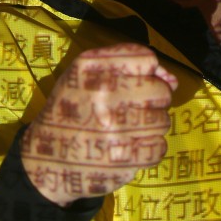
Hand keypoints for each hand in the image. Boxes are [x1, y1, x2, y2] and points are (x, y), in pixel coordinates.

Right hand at [21, 43, 176, 206]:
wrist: (47, 160)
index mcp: (91, 68)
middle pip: (160, 91)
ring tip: (126, 130)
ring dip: (149, 127)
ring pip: (162, 121)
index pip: (146, 59)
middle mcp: (103, 94)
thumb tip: (173, 79)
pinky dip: (147, 150)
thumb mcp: (86, 75)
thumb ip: (129, 64)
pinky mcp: (124, 159)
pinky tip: (128, 148)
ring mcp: (114, 129)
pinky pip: (158, 147)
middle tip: (130, 110)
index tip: (134, 84)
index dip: (147, 73)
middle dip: (151, 101)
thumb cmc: (72, 110)